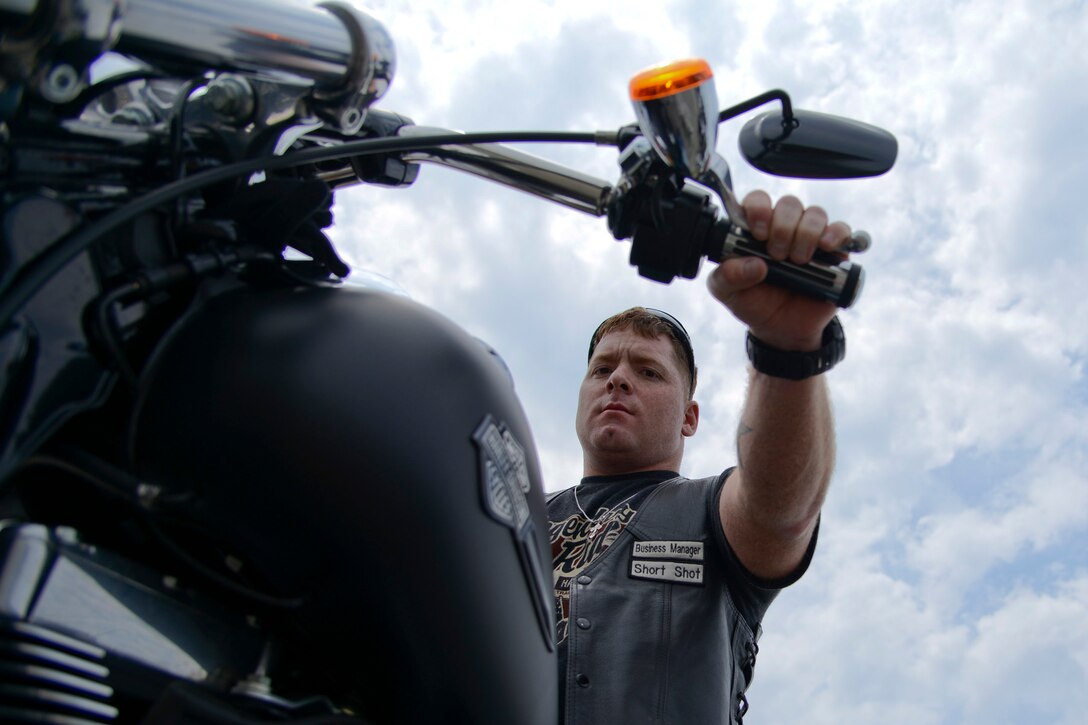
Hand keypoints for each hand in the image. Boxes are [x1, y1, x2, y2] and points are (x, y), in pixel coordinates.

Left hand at [706, 191, 851, 350]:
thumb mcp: (728, 293)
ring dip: (806, 233)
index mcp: (755, 230)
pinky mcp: (834, 252)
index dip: (759, 209)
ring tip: (798, 259)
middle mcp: (783, 227)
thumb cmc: (753, 303)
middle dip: (783, 227)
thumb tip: (752, 264)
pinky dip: (836, 234)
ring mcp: (810, 237)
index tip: (758, 233)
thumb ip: (727, 277)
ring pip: (815, 214)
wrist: (781, 330)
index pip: (758, 200)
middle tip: (777, 254)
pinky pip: (842, 230)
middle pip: (789, 204)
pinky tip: (826, 247)